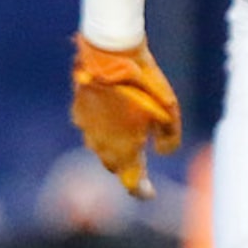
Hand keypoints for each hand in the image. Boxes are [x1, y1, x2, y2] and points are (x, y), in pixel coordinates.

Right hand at [71, 36, 181, 197]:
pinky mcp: (78, 110)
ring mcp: (86, 128)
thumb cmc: (144, 85)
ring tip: (128, 138)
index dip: (142, 191)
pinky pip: (92, 127)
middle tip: (140, 166)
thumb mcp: (169, 114)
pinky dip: (104, 127)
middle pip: (115, 166)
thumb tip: (162, 151)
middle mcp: (101, 146)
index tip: (149, 193)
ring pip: (101, 147)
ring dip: (114, 147)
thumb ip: (169, 140)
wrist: (110, 53)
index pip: (132, 184)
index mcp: (124, 152)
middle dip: (127, 169)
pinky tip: (113, 115)